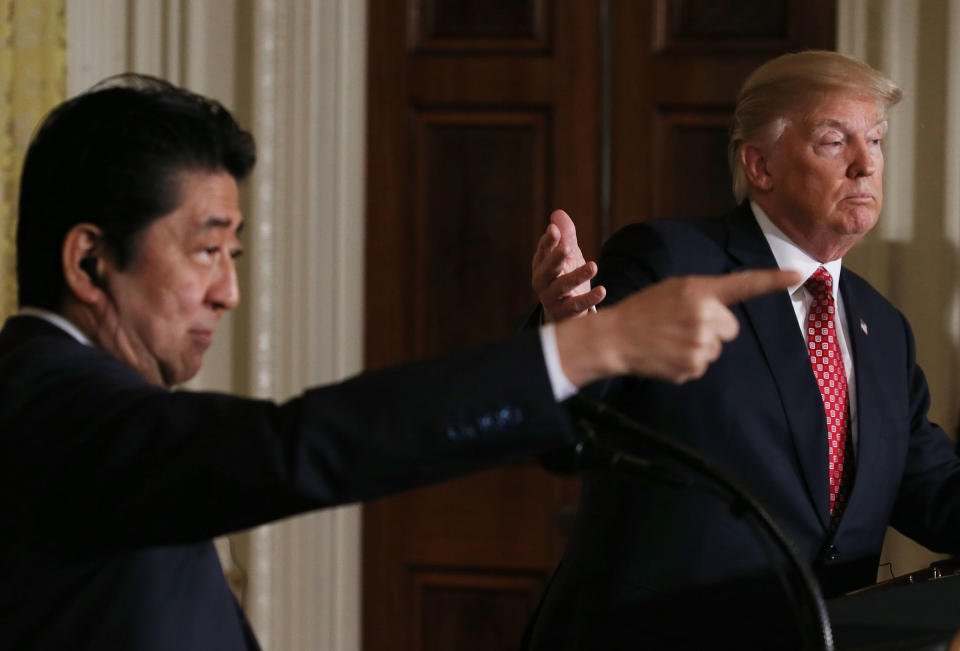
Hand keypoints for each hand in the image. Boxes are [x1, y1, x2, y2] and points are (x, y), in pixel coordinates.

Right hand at [532, 210, 605, 322]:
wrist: (564, 311)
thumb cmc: (565, 276)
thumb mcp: (567, 255)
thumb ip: (565, 236)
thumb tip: (558, 214)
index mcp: (541, 264)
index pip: (543, 251)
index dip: (548, 241)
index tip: (554, 230)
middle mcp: (542, 281)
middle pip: (547, 269)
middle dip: (555, 258)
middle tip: (567, 247)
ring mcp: (550, 298)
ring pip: (561, 287)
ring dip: (577, 276)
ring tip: (593, 266)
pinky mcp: (563, 313)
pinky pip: (575, 306)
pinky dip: (588, 299)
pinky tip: (602, 290)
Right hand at [555, 269, 800, 385]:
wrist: (614, 338)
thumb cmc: (643, 311)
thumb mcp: (673, 290)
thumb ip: (703, 295)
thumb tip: (724, 315)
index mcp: (699, 290)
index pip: (744, 284)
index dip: (773, 280)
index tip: (800, 273)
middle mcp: (704, 315)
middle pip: (730, 328)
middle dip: (713, 329)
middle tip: (681, 326)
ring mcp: (700, 343)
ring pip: (716, 349)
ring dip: (698, 346)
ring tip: (669, 340)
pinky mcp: (692, 367)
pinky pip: (702, 366)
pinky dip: (687, 363)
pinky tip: (667, 354)